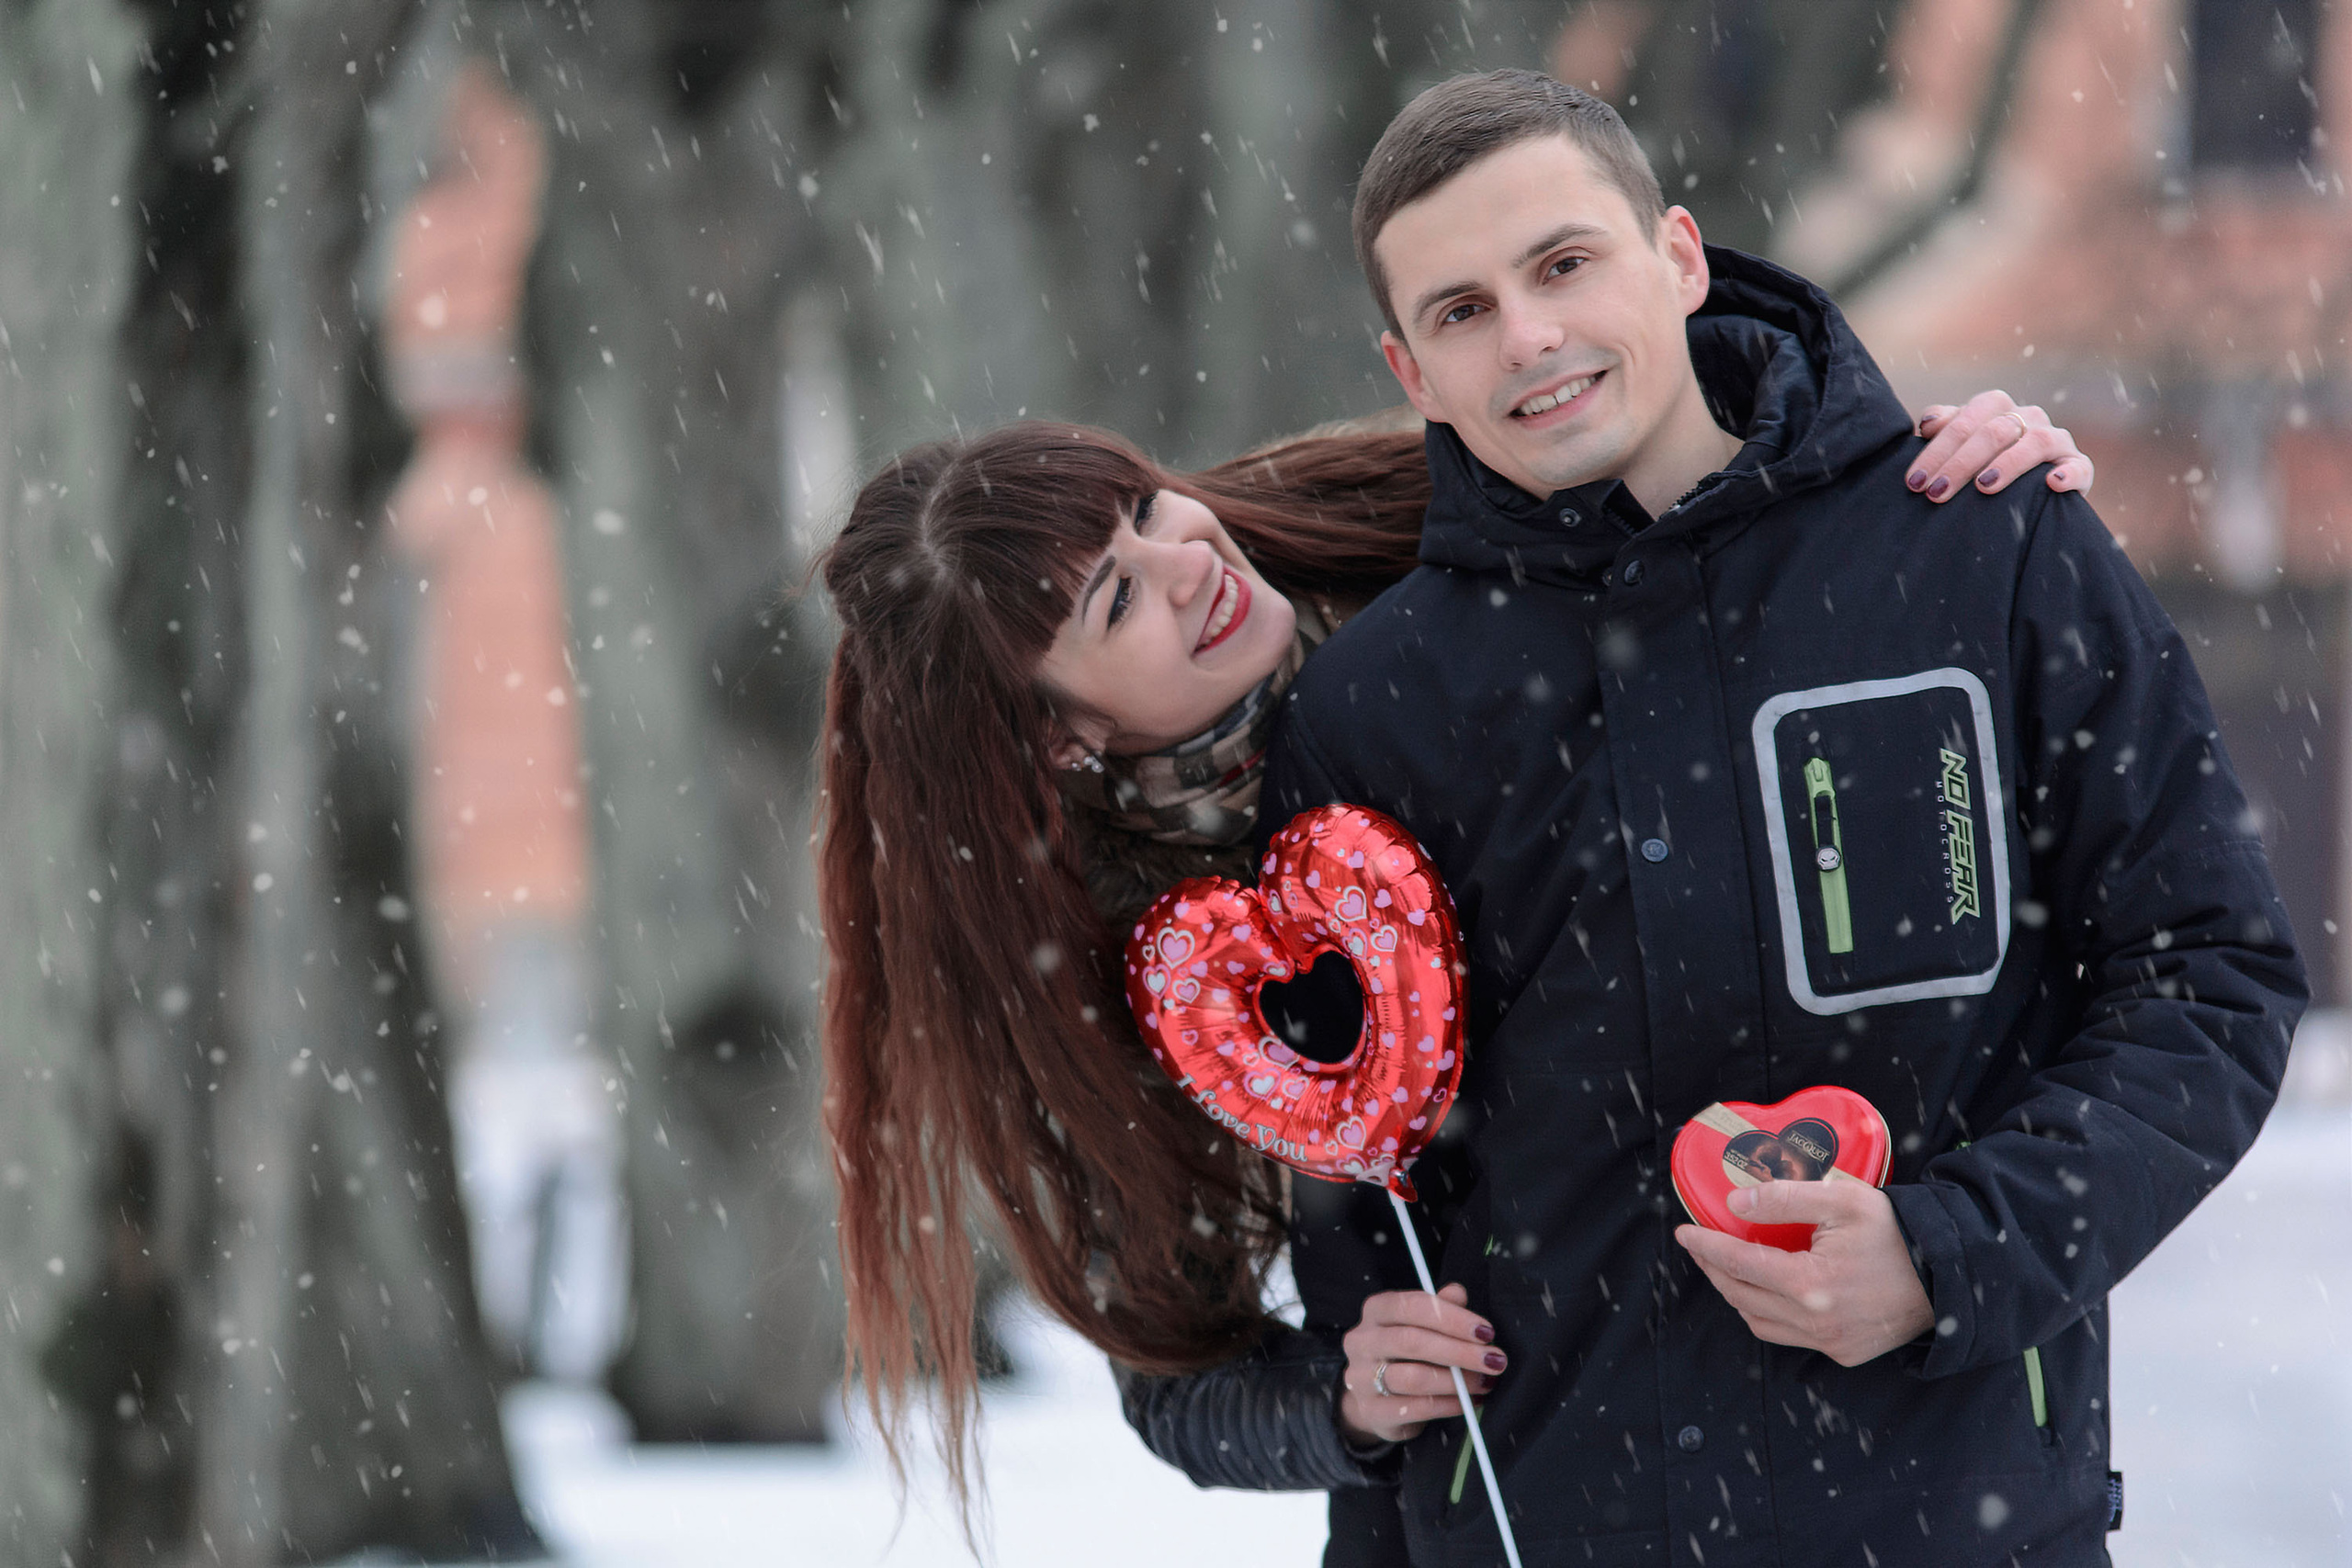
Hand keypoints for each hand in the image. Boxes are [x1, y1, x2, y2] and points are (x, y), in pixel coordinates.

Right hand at [1337, 1282, 1501, 1445]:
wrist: (1369, 1399)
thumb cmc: (1402, 1354)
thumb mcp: (1416, 1324)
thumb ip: (1437, 1308)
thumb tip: (1458, 1293)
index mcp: (1376, 1311)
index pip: (1412, 1306)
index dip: (1452, 1318)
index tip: (1485, 1331)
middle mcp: (1363, 1341)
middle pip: (1412, 1341)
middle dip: (1460, 1351)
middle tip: (1494, 1360)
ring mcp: (1362, 1378)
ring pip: (1414, 1377)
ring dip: (1457, 1381)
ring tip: (1484, 1382)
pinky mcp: (1373, 1411)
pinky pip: (1416, 1408)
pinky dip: (1449, 1405)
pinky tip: (1468, 1402)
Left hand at [1674, 1181, 1934, 1366]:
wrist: (1950, 1273)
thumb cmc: (1897, 1232)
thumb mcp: (1841, 1200)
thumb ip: (1784, 1199)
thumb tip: (1735, 1205)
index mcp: (1810, 1285)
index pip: (1739, 1264)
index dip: (1706, 1247)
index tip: (1685, 1233)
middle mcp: (1816, 1323)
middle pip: (1743, 1297)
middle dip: (1715, 1271)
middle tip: (1702, 1248)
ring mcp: (1831, 1344)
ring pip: (1761, 1324)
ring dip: (1738, 1296)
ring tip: (1728, 1268)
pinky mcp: (1846, 1353)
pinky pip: (1791, 1337)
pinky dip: (1770, 1315)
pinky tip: (1769, 1292)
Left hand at [1910, 390, 2094, 500]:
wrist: (2027, 491)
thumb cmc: (1979, 466)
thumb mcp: (1959, 446)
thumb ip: (1945, 430)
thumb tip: (1928, 423)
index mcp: (1995, 408)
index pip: (1965, 420)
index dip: (1937, 450)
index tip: (1914, 481)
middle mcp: (2027, 417)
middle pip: (1994, 431)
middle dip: (1960, 463)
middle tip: (1935, 493)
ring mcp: (2056, 440)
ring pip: (2036, 442)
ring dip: (2008, 464)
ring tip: (1983, 486)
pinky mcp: (2077, 466)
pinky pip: (2078, 467)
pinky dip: (2068, 474)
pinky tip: (2052, 484)